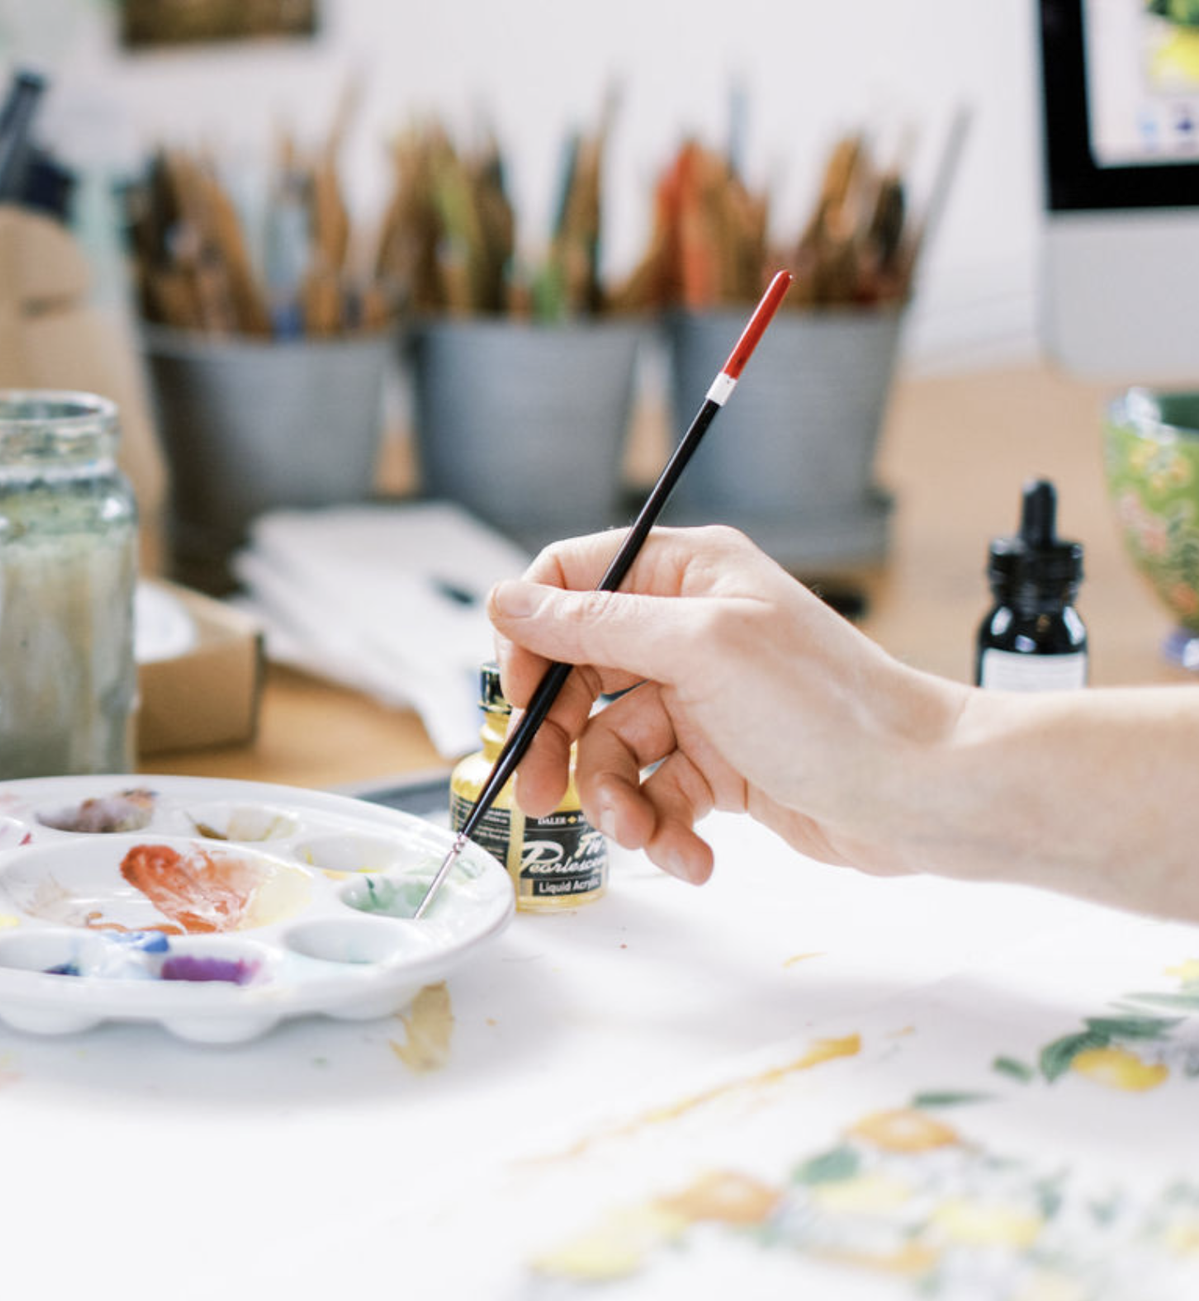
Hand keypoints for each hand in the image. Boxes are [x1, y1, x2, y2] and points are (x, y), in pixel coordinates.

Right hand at [486, 525, 968, 885]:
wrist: (924, 795)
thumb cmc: (833, 710)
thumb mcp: (699, 649)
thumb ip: (595, 625)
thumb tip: (506, 601)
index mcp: (687, 576)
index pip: (569, 583)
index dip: (531, 638)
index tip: (518, 695)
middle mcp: (689, 630)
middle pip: (576, 675)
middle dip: (556, 741)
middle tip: (536, 792)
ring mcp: (703, 699)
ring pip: (610, 747)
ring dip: (615, 800)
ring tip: (643, 836)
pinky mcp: (720, 763)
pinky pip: (656, 793)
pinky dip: (663, 829)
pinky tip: (693, 853)